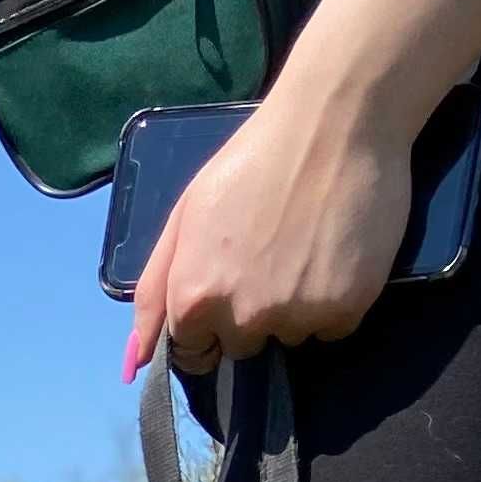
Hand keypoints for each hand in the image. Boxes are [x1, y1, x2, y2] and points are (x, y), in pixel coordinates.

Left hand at [122, 81, 418, 382]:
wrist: (336, 120)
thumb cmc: (252, 159)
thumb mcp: (185, 216)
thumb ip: (155, 291)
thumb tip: (134, 360)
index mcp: (195, 298)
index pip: (193, 353)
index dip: (207, 328)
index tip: (225, 294)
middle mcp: (243, 318)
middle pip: (243, 346)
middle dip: (250, 314)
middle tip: (270, 257)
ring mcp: (296, 317)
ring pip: (289, 336)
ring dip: (294, 307)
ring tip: (306, 247)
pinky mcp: (346, 309)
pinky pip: (333, 327)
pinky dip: (335, 301)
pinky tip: (335, 253)